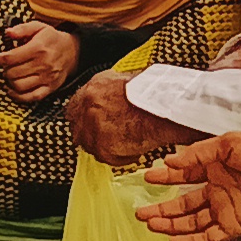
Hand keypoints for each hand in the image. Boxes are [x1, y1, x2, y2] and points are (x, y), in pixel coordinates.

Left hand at [0, 22, 80, 101]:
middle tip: (5, 66)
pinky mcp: (50, 88)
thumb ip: (21, 28)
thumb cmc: (50, 38)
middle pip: (12, 73)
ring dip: (9, 82)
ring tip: (9, 75)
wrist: (72, 51)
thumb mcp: (38, 26)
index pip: (10, 57)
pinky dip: (18, 96)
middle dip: (4, 70)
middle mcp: (43, 64)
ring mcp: (47, 78)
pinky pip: (31, 97)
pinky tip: (11, 90)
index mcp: (38, 48)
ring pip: (19, 86)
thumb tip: (7, 33)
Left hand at [68, 73, 192, 166]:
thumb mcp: (127, 81)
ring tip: (127, 144)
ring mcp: (92, 126)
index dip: (84, 119)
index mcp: (94, 87)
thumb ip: (110, 93)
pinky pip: (107, 158)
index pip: (75, 107)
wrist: (164, 106)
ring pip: (91, 146)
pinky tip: (135, 151)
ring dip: (108, 148)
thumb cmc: (155, 94)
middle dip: (92, 135)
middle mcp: (88, 104)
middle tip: (109, 138)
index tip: (91, 125)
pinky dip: (121, 158)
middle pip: (78, 128)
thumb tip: (110, 103)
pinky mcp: (102, 146)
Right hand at [134, 133, 240, 240]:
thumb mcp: (227, 143)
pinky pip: (207, 237)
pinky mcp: (234, 226)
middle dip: (161, 208)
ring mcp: (225, 209)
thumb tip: (170, 162)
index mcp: (217, 167)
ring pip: (191, 222)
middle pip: (183, 203)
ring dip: (170, 225)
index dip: (166, 177)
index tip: (147, 178)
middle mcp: (218, 190)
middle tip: (140, 212)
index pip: (185, 174)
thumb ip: (197, 154)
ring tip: (150, 224)